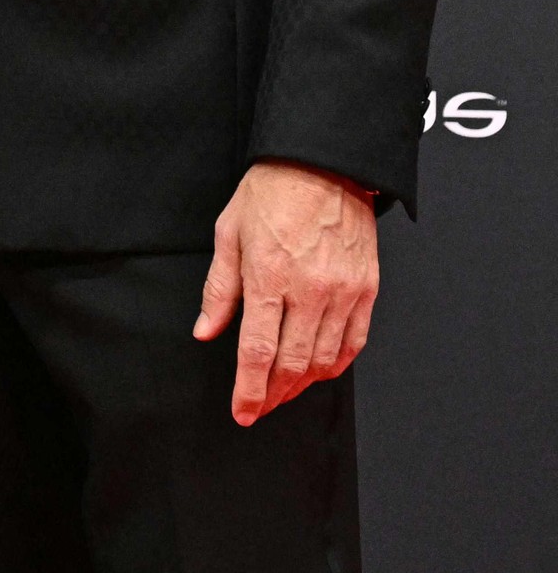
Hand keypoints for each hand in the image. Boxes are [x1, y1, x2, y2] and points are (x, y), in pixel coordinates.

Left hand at [193, 160, 378, 424]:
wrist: (323, 161)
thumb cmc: (272, 190)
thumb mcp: (229, 232)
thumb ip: (219, 289)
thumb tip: (206, 331)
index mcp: (269, 276)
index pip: (257, 351)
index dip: (249, 390)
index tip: (243, 411)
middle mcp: (310, 289)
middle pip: (293, 363)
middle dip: (274, 394)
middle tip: (261, 406)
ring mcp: (343, 291)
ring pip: (325, 359)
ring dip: (304, 384)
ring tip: (285, 390)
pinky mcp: (366, 288)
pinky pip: (355, 341)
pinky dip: (337, 363)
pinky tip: (321, 369)